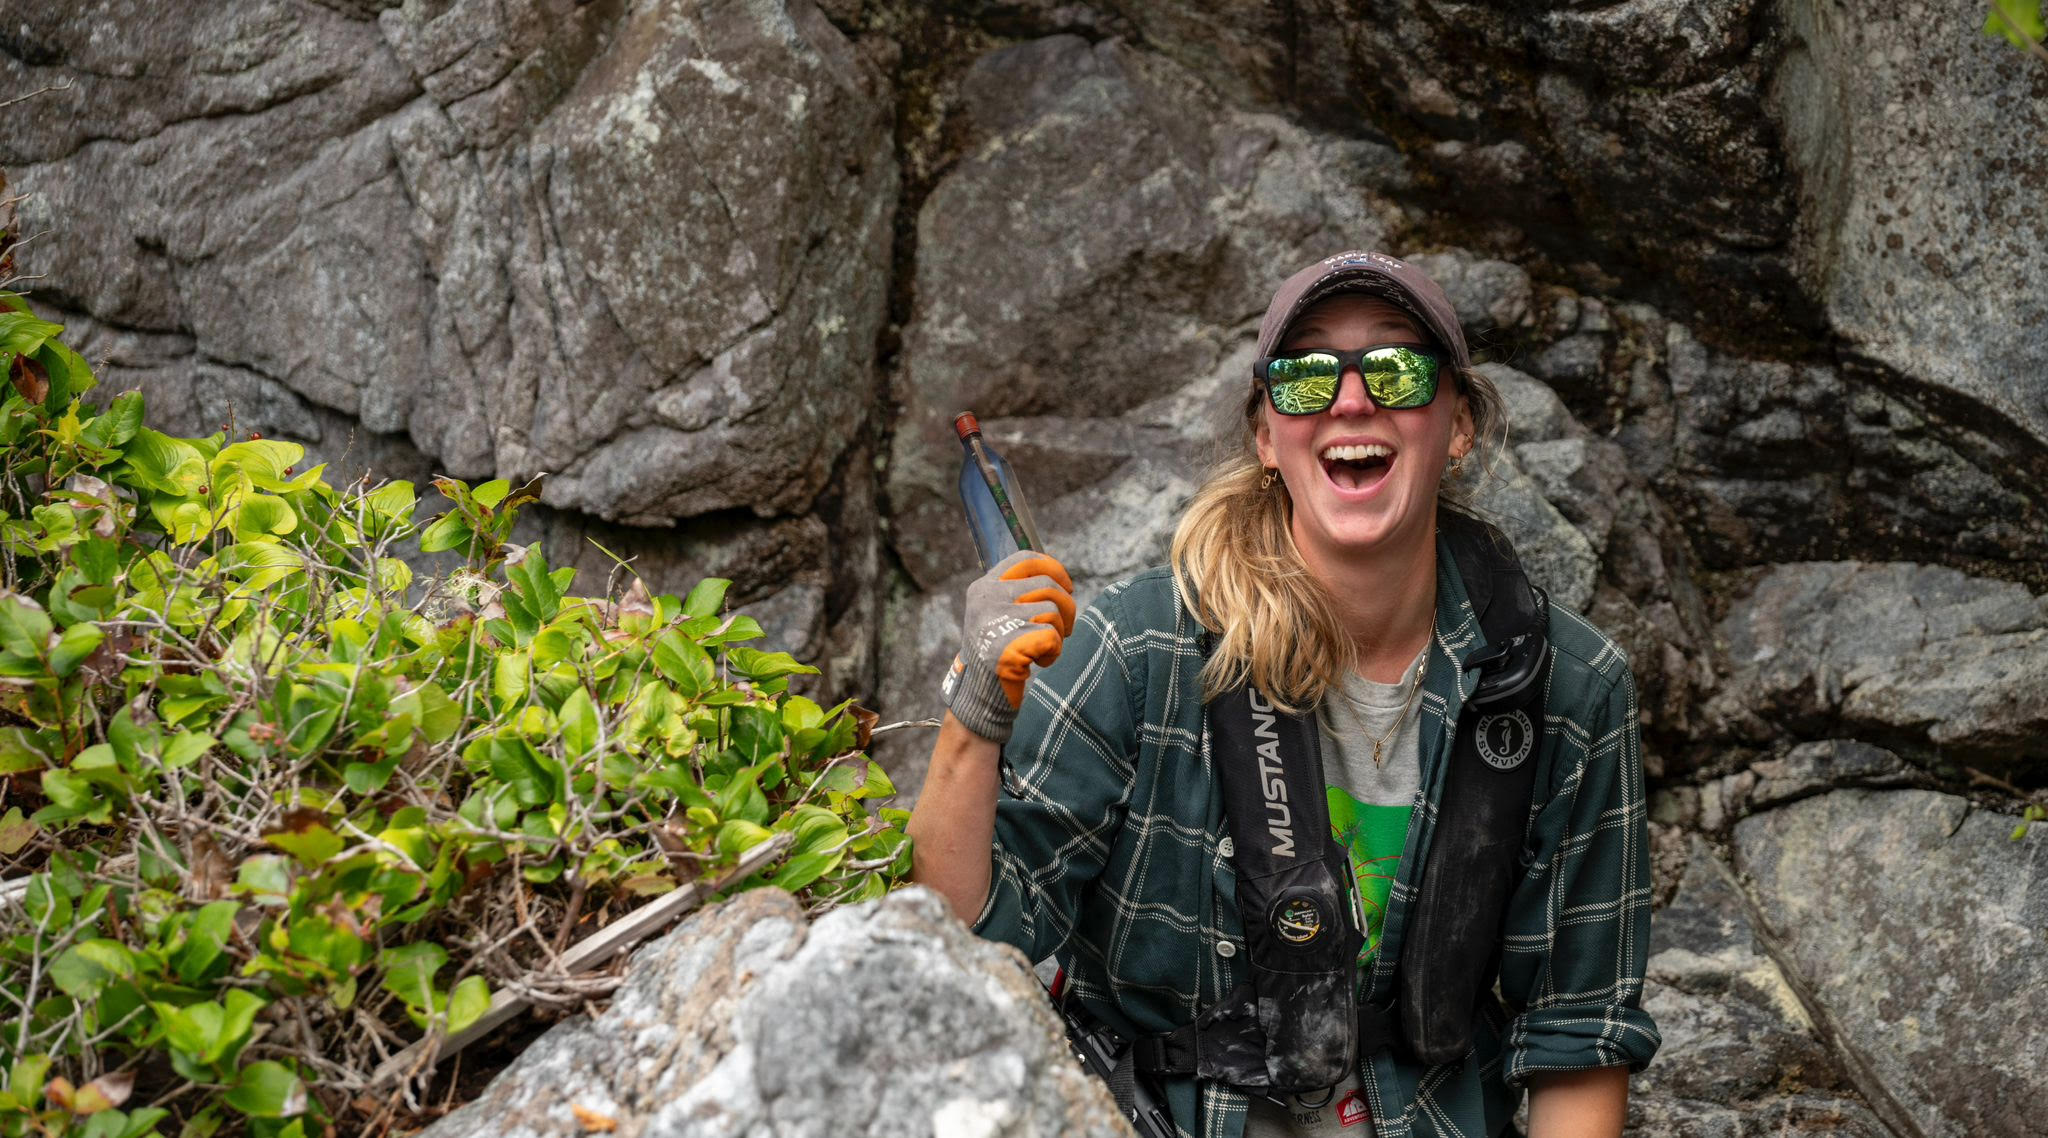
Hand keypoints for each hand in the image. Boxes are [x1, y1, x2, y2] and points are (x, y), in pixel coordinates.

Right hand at [942, 550, 1075, 743]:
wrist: (980, 695)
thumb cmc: (997, 653)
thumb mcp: (997, 614)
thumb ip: (1018, 593)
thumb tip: (1058, 577)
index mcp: (983, 588)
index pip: (1026, 560)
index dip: (1054, 568)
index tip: (1066, 586)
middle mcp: (987, 599)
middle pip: (1047, 585)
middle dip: (1066, 607)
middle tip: (1063, 628)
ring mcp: (996, 621)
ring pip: (1053, 611)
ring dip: (1058, 634)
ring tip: (1042, 650)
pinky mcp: (1010, 646)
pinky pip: (1052, 637)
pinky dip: (1053, 652)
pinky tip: (1038, 663)